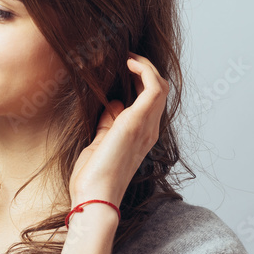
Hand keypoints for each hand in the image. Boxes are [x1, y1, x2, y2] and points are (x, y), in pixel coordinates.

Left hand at [68, 52, 169, 212]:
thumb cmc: (93, 177)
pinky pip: (153, 87)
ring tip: (127, 57)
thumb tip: (114, 104)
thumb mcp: (100, 143)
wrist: (94, 197)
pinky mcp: (136, 122)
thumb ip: (108, 124)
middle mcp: (149, 130)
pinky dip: (144, 69)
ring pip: (161, 85)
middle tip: (125, 58)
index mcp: (141, 136)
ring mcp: (146, 126)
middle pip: (160, 90)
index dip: (140, 80)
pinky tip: (128, 63)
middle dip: (145, 70)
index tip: (122, 67)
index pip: (151, 101)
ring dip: (146, 66)